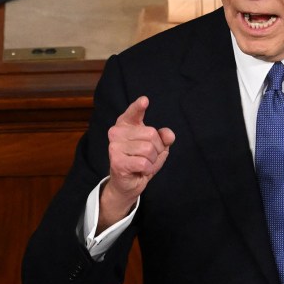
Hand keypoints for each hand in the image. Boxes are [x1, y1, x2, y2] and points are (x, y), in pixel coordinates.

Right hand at [98, 96, 173, 231]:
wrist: (128, 183)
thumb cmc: (141, 160)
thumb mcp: (158, 147)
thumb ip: (165, 137)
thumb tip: (169, 135)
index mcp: (125, 124)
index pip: (133, 113)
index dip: (138, 107)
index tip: (145, 101)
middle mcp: (116, 132)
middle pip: (151, 134)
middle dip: (157, 148)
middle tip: (149, 156)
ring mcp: (114, 147)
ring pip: (148, 149)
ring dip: (152, 160)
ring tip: (143, 163)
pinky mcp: (117, 162)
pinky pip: (144, 162)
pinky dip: (147, 169)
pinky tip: (140, 170)